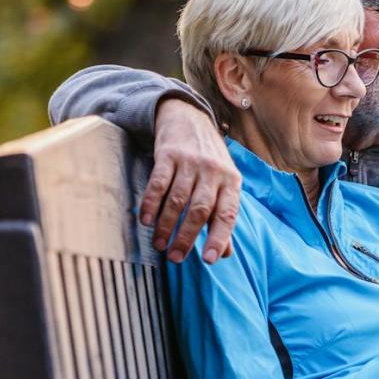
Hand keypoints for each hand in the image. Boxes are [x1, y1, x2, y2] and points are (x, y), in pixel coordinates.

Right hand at [143, 97, 240, 264]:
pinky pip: (159, 183)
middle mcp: (214, 172)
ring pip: (178, 199)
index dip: (219, 237)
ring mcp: (191, 162)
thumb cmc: (210, 160)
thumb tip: (224, 253)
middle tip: (176, 258)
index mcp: (232, 181)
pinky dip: (151, 204)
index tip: (209, 260)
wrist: (190, 119)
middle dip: (187, 237)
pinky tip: (146, 220)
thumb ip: (223, 217)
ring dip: (167, 225)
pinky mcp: (169, 154)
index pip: (228, 214)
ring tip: (159, 244)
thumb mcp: (224, 184)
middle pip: (201, 210)